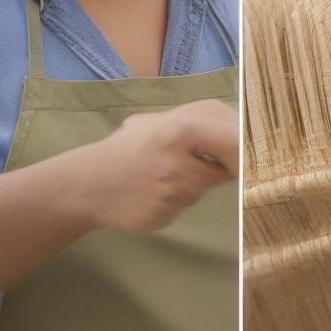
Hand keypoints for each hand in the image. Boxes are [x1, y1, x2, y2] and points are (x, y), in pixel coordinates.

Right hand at [61, 98, 237, 234]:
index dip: (242, 147)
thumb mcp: (157, 122)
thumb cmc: (128, 149)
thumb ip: (195, 123)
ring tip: (167, 176)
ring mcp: (174, 181)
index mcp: (183, 122)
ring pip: (208, 185)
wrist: (87, 183)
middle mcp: (182, 150)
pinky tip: (155, 193)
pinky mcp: (167, 208)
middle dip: (227, 167)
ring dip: (197, 184)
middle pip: (231, 164)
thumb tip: (238, 131)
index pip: (236, 136)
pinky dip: (178, 200)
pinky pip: (187, 204)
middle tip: (213, 166)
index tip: (237, 153)